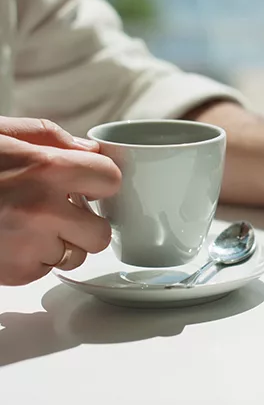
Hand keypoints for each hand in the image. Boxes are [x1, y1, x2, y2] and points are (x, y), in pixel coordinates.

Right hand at [0, 117, 121, 285]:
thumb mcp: (3, 133)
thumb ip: (53, 138)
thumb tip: (93, 150)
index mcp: (47, 169)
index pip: (111, 180)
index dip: (99, 181)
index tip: (87, 182)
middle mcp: (43, 210)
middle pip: (100, 232)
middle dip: (84, 224)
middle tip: (60, 212)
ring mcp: (28, 245)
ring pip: (74, 256)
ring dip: (59, 244)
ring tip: (26, 226)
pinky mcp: (12, 274)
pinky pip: (43, 271)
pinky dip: (31, 260)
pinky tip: (8, 241)